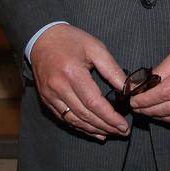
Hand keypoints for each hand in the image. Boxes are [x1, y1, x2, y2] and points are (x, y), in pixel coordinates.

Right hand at [31, 24, 130, 139]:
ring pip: (74, 120)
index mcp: (72, 73)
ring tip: (110, 133)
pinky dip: (80, 127)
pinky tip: (93, 131)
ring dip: (93, 130)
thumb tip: (127, 88)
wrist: (42, 38)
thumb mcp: (95, 47)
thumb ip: (112, 69)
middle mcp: (59, 87)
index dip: (110, 117)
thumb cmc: (70, 40)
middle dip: (106, 126)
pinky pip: (64, 118)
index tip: (123, 125)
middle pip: (85, 115)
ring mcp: (50, 95)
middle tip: (122, 132)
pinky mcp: (46, 99)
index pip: (94, 103)